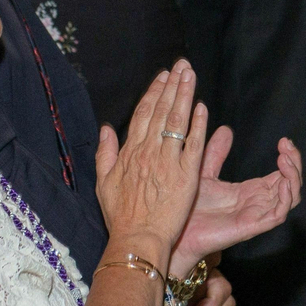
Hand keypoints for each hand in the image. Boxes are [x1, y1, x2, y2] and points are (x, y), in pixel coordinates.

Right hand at [94, 60, 207, 266]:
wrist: (136, 240)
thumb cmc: (121, 216)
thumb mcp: (104, 183)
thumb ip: (105, 153)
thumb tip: (106, 129)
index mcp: (130, 152)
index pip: (144, 114)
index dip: (154, 92)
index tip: (163, 76)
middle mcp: (148, 152)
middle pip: (162, 111)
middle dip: (172, 85)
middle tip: (182, 65)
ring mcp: (167, 162)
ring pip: (177, 121)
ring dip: (185, 95)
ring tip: (191, 75)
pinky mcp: (186, 176)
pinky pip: (193, 145)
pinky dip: (197, 125)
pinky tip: (202, 108)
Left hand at [169, 125, 302, 277]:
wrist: (173, 231)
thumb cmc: (187, 208)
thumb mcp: (204, 173)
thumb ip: (216, 154)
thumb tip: (226, 129)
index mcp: (251, 192)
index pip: (282, 174)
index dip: (289, 157)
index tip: (283, 140)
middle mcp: (258, 203)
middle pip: (291, 184)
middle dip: (295, 162)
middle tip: (286, 144)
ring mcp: (256, 215)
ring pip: (290, 198)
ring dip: (294, 177)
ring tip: (285, 158)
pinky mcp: (251, 227)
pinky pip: (278, 214)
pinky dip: (286, 198)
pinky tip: (284, 181)